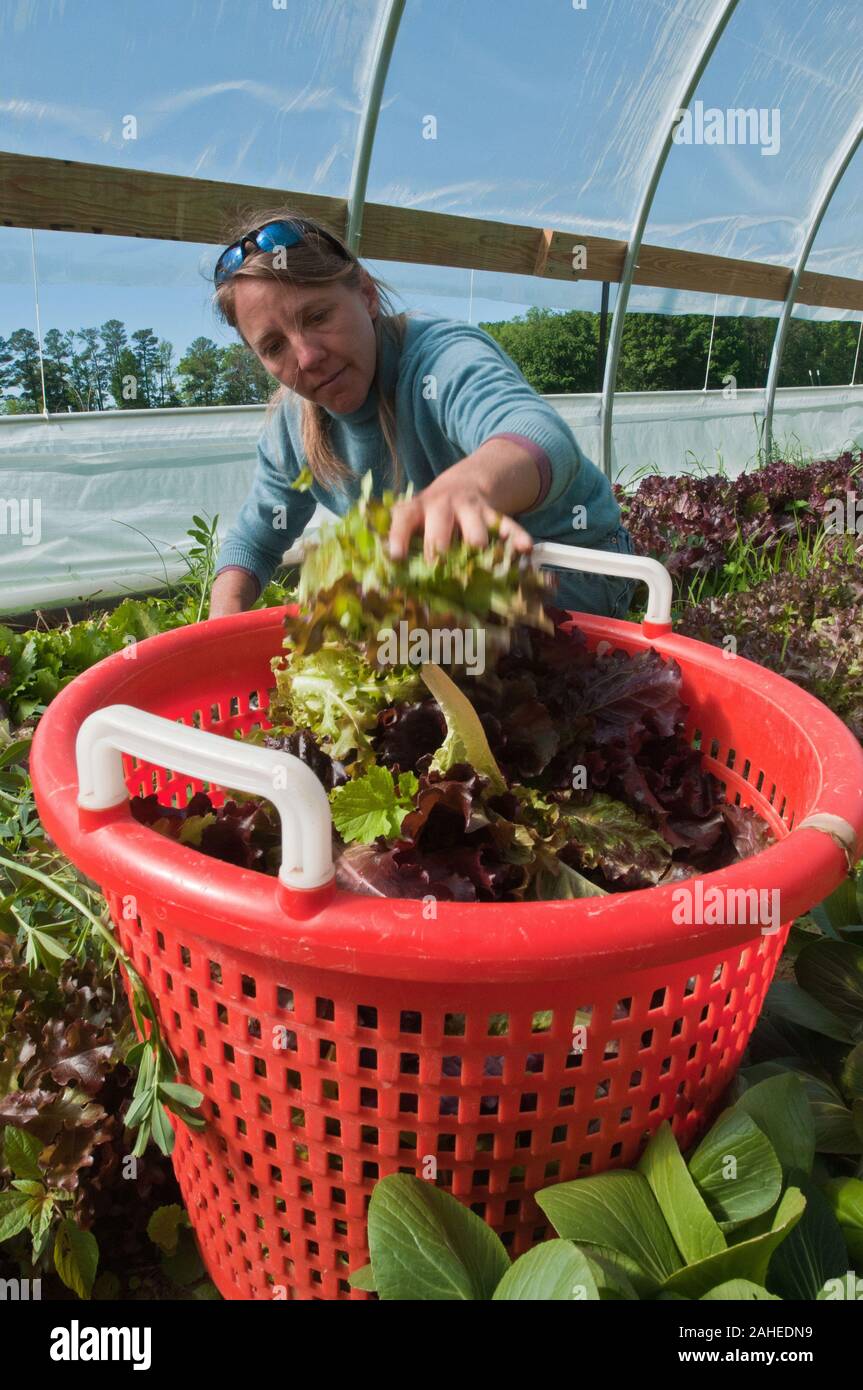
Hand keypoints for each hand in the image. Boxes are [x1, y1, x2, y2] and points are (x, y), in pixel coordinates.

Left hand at [388, 482, 532, 563]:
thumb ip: (399, 540)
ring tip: (480, 563)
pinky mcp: (494, 514)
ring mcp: (471, 509)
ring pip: (475, 528)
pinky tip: (525, 551)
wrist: (464, 484)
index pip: (404, 519)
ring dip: (477, 545)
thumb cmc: (430, 515)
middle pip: (441, 526)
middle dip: (440, 548)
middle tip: (438, 570)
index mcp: (418, 508)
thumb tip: (377, 578)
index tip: (395, 557)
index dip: (398, 536)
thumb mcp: (412, 518)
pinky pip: (507, 526)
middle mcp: (443, 506)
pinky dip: (516, 538)